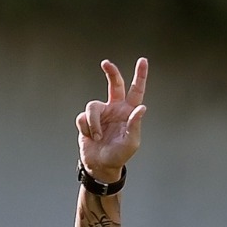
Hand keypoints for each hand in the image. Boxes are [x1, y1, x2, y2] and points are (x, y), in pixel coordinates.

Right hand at [76, 57, 147, 181]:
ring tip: (98, 137)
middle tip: (106, 63)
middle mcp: (114, 108)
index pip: (136, 91)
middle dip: (111, 72)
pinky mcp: (86, 120)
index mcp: (128, 112)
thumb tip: (142, 108)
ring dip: (94, 123)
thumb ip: (135, 125)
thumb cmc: (119, 155)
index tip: (143, 61)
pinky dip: (87, 129)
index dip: (140, 76)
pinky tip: (91, 138)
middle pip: (114, 84)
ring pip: (92, 106)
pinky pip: (83, 119)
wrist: (101, 166)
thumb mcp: (131, 143)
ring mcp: (100, 114)